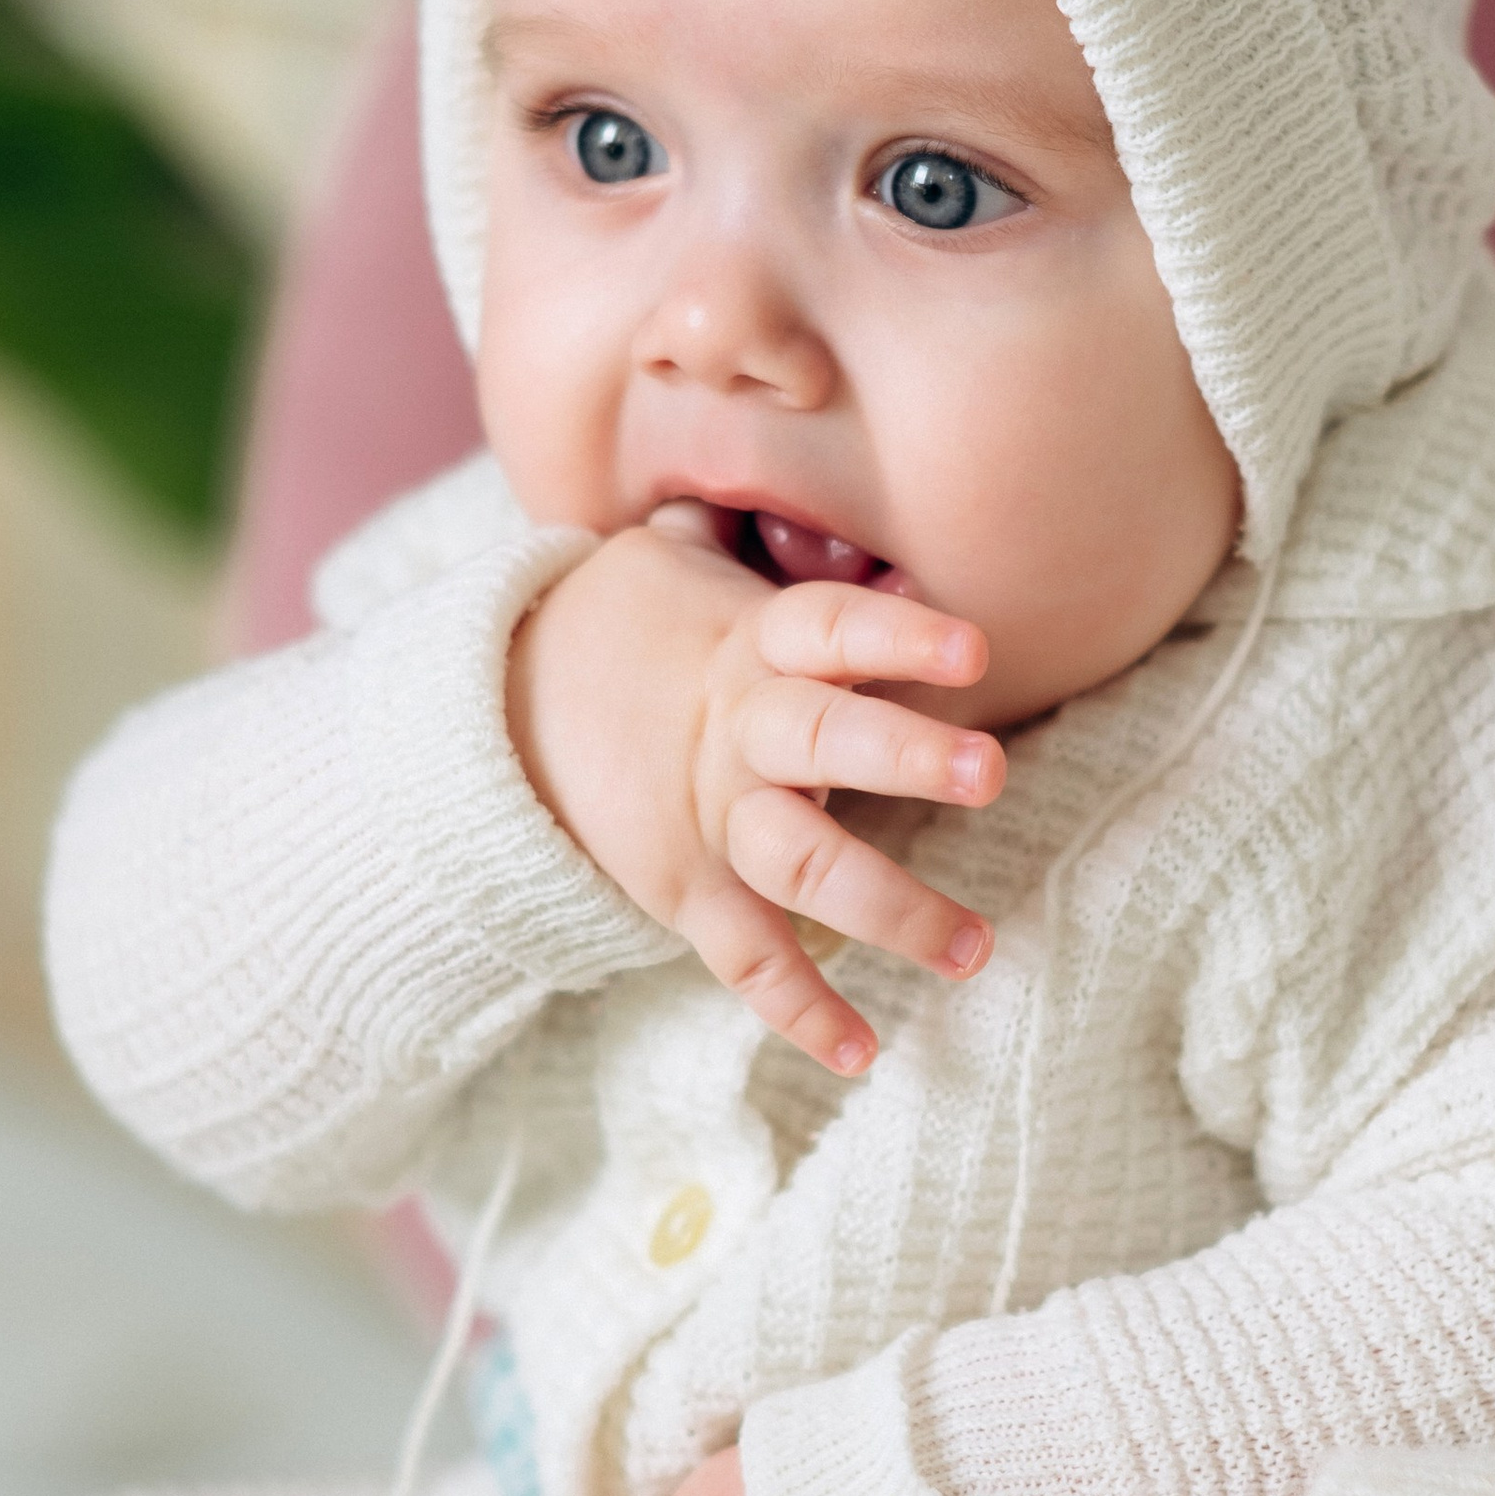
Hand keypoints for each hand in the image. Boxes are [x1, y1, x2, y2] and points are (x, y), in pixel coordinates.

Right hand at [505, 516, 1002, 1074]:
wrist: (503, 713)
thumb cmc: (624, 623)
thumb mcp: (668, 556)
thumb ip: (741, 524)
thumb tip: (787, 443)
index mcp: (750, 645)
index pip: (831, 629)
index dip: (900, 635)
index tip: (976, 649)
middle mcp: (738, 732)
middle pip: (826, 741)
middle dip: (906, 757)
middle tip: (991, 774)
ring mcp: (711, 818)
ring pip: (803, 865)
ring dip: (889, 908)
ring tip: (975, 948)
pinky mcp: (686, 891)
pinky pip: (744, 958)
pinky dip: (798, 1009)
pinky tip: (861, 1052)